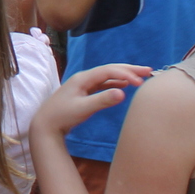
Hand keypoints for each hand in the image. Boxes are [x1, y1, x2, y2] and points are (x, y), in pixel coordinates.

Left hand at [33, 63, 152, 136]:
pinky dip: (115, 83)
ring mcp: (84, 85)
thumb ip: (102, 100)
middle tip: (148, 70)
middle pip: (110, 69)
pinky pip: (103, 84)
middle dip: (129, 69)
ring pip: (108, 76)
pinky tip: (124, 85)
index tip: (141, 82)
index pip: (108, 71)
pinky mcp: (84, 93)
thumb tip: (123, 92)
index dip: (126, 74)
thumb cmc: (62, 116)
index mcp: (83, 78)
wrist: (46, 124)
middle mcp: (84, 78)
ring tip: (141, 76)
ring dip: (124, 75)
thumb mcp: (83, 109)